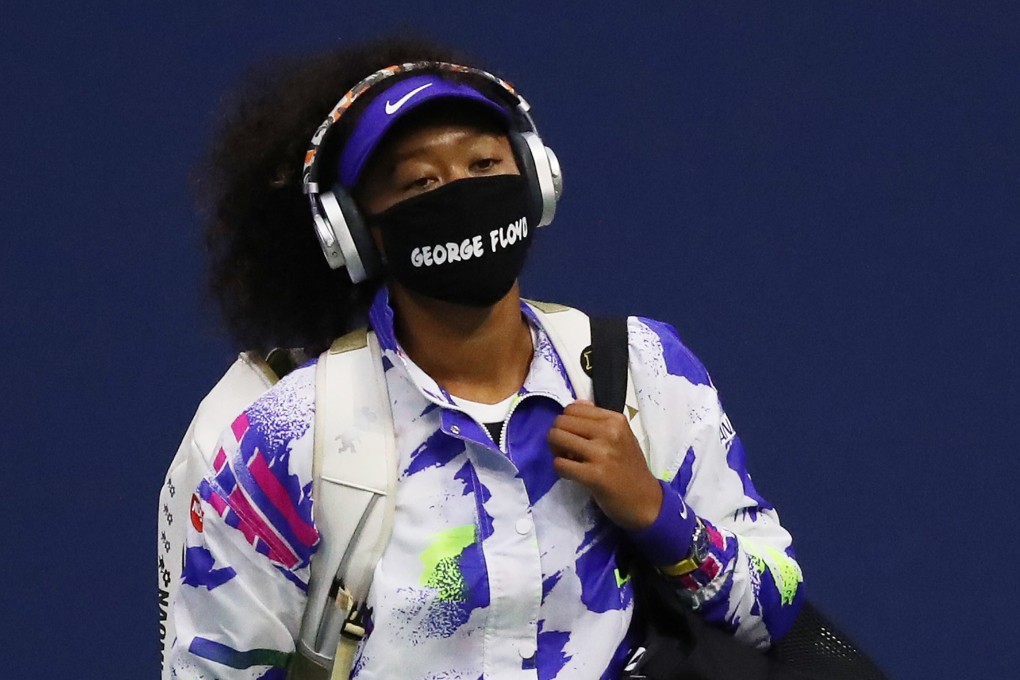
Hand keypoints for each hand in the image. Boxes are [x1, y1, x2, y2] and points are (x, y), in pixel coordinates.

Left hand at [547, 399, 662, 530]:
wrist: (645, 500)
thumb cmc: (629, 468)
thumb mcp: (620, 436)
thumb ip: (598, 420)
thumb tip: (576, 403)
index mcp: (615, 420)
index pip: (572, 408)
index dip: (566, 423)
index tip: (573, 437)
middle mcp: (609, 432)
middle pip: (561, 422)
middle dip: (557, 437)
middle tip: (567, 451)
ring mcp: (602, 453)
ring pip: (557, 438)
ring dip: (556, 452)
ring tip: (569, 462)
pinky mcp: (595, 475)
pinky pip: (560, 464)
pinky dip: (560, 469)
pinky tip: (572, 475)